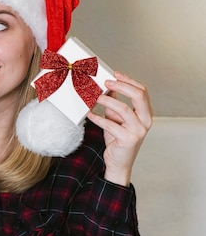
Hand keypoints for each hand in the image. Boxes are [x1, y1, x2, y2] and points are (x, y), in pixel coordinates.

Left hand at [87, 71, 152, 185]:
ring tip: (95, 97)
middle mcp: (146, 121)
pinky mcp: (128, 140)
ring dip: (107, 101)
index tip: (114, 73)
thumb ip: (114, 103)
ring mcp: (138, 131)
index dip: (128, 80)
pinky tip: (89, 114)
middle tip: (106, 82)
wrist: (119, 162)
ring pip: (124, 109)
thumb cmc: (118, 138)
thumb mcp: (116, 118)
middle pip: (139, 96)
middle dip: (122, 86)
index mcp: (146, 113)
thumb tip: (106, 86)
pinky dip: (98, 118)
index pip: (142, 91)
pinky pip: (110, 125)